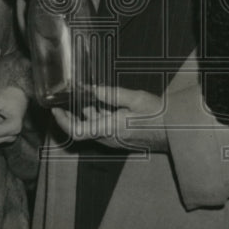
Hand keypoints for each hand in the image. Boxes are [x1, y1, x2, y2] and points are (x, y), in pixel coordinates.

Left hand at [51, 85, 168, 152]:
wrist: (173, 129)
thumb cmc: (156, 114)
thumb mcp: (134, 98)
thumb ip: (111, 94)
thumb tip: (91, 88)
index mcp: (110, 128)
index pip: (77, 131)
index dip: (63, 122)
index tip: (55, 109)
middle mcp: (108, 137)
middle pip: (82, 128)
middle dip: (73, 113)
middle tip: (66, 98)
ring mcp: (113, 140)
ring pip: (93, 127)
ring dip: (87, 112)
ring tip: (86, 93)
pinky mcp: (118, 138)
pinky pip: (102, 128)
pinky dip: (98, 116)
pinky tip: (102, 102)